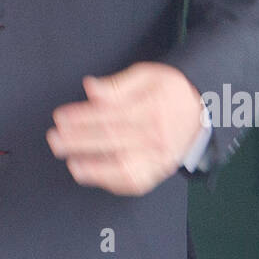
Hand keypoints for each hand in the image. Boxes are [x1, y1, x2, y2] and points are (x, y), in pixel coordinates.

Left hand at [46, 62, 203, 195]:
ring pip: (124, 166)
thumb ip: (118, 84)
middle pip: (112, 139)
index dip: (82, 117)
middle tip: (55, 140)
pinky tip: (92, 176)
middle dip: (79, 141)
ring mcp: (158, 157)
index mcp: (151, 108)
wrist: (203, 110)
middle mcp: (155, 135)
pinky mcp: (158, 171)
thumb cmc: (171, 90)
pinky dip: (112, 182)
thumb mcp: (148, 75)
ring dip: (95, 168)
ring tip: (72, 164)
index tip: (60, 117)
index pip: (110, 114)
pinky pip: (134, 182)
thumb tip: (91, 88)